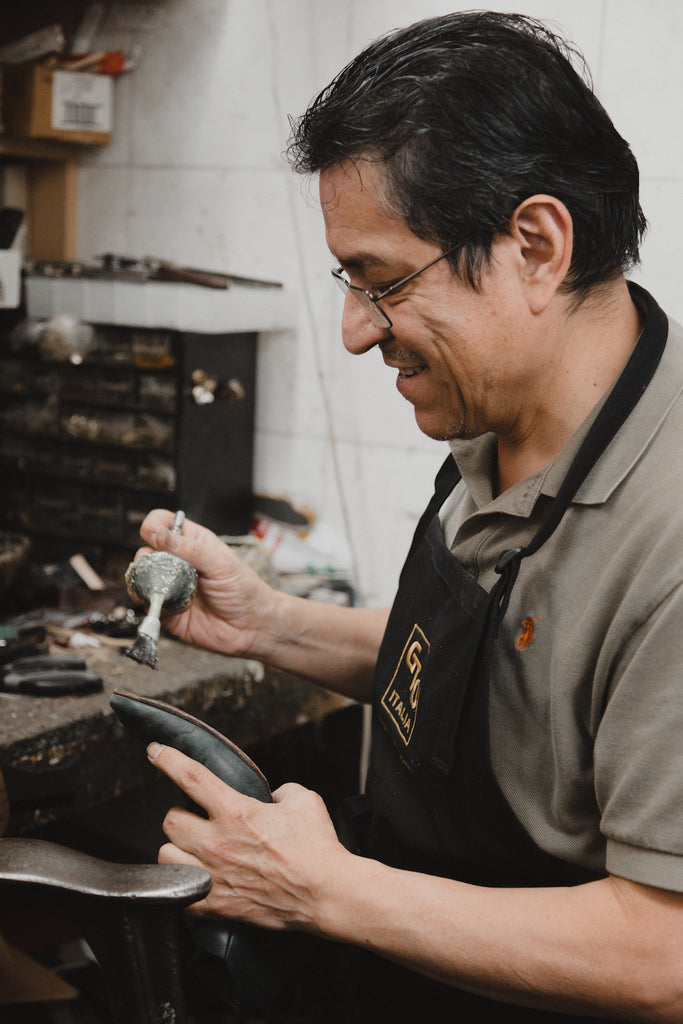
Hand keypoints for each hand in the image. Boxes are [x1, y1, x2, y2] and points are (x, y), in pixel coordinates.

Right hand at [133, 509, 276, 658]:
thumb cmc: (244, 590)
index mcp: (192, 542)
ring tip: (163, 588)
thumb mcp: (222, 564)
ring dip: (145, 582)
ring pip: (141, 577)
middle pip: (146, 550)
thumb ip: (191, 549)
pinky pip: (147, 604)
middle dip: (147, 558)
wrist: (251, 627)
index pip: (162, 523)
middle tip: (163, 569)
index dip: (153, 526)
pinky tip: (168, 606)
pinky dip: (151, 604)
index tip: (153, 535)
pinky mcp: (167, 610)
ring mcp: (170, 586)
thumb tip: (159, 534)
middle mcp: (177, 562)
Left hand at [148, 741, 348, 932]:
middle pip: (170, 820)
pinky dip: (181, 885)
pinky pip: (177, 894)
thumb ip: (282, 791)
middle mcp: (217, 842)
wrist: (325, 893)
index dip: (168, 759)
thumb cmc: (317, 848)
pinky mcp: (215, 905)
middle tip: (196, 819)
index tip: (155, 751)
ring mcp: (213, 876)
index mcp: (236, 811)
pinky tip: (194, 880)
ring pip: (166, 855)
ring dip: (176, 849)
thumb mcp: (304, 800)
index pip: (191, 777)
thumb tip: (273, 797)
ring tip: (192, 850)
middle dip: (181, 815)